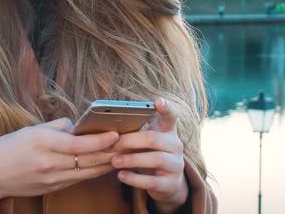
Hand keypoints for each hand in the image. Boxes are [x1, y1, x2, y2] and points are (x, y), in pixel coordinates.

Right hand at [0, 118, 117, 209]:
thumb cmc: (10, 147)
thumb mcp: (32, 129)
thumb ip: (58, 126)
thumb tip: (78, 126)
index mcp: (43, 142)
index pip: (78, 144)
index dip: (99, 141)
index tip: (116, 133)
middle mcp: (49, 163)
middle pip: (87, 160)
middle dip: (110, 152)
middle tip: (128, 143)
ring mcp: (51, 178)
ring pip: (87, 172)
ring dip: (106, 164)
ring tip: (122, 153)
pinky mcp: (52, 188)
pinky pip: (78, 179)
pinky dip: (93, 171)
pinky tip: (104, 164)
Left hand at [110, 98, 187, 213]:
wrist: (166, 184)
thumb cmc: (149, 155)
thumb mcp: (144, 143)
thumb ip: (134, 134)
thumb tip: (108, 132)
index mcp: (168, 131)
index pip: (170, 116)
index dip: (166, 108)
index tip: (158, 101)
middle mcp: (176, 146)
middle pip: (153, 138)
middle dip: (129, 141)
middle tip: (110, 145)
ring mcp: (176, 165)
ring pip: (156, 159)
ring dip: (131, 159)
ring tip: (114, 161)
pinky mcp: (172, 184)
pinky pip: (153, 181)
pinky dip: (135, 179)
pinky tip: (121, 175)